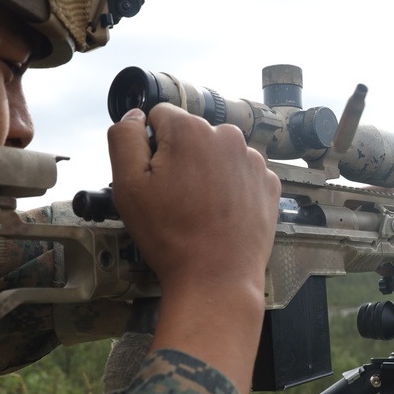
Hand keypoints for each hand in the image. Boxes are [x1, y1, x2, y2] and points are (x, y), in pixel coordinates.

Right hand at [108, 104, 280, 393]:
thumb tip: (136, 114)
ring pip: (218, 155)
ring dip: (207, 172)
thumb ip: (125, 137)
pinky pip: (241, 175)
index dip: (151, 146)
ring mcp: (253, 161)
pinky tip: (221, 214)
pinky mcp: (269, 184)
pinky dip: (231, 189)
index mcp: (191, 129)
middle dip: (181, 157)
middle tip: (176, 199)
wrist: (217, 279)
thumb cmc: (170, 236)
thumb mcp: (128, 185)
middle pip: (192, 135)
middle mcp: (228, 136)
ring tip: (200, 210)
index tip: (154, 177)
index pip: (160, 116)